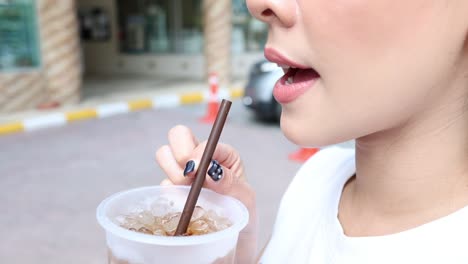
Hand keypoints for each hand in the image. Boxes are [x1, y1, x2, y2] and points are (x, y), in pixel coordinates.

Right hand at [155, 125, 257, 262]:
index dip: (198, 152)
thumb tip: (209, 168)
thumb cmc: (244, 215)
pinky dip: (169, 195)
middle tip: (189, 177)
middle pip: (178, 134)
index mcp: (223, 154)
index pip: (207, 141)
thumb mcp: (245, 198)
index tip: (196, 170)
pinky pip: (162, 185)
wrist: (234, 240)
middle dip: (179, 153)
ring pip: (164, 154)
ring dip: (173, 173)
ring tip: (189, 193)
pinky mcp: (172, 189)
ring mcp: (185, 172)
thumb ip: (229, 182)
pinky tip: (183, 206)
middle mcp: (202, 158)